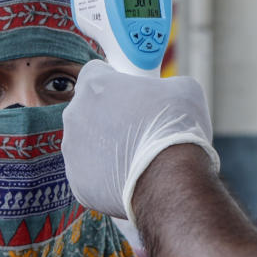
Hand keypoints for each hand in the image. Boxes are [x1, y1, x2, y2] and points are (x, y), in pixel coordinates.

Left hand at [61, 60, 219, 222]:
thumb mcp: (183, 89)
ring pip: (85, 142)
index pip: (94, 73)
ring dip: (104, 145)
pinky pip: (89, 173)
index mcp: (95, 86)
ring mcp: (72, 151)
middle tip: (135, 125)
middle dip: (107, 114)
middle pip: (87, 109)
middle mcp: (75, 116)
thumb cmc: (177, 130)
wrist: (170, 183)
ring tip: (134, 155)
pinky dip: (104, 174)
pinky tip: (127, 176)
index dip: (113, 80)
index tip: (128, 91)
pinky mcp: (77, 182)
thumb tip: (163, 93)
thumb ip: (162, 84)